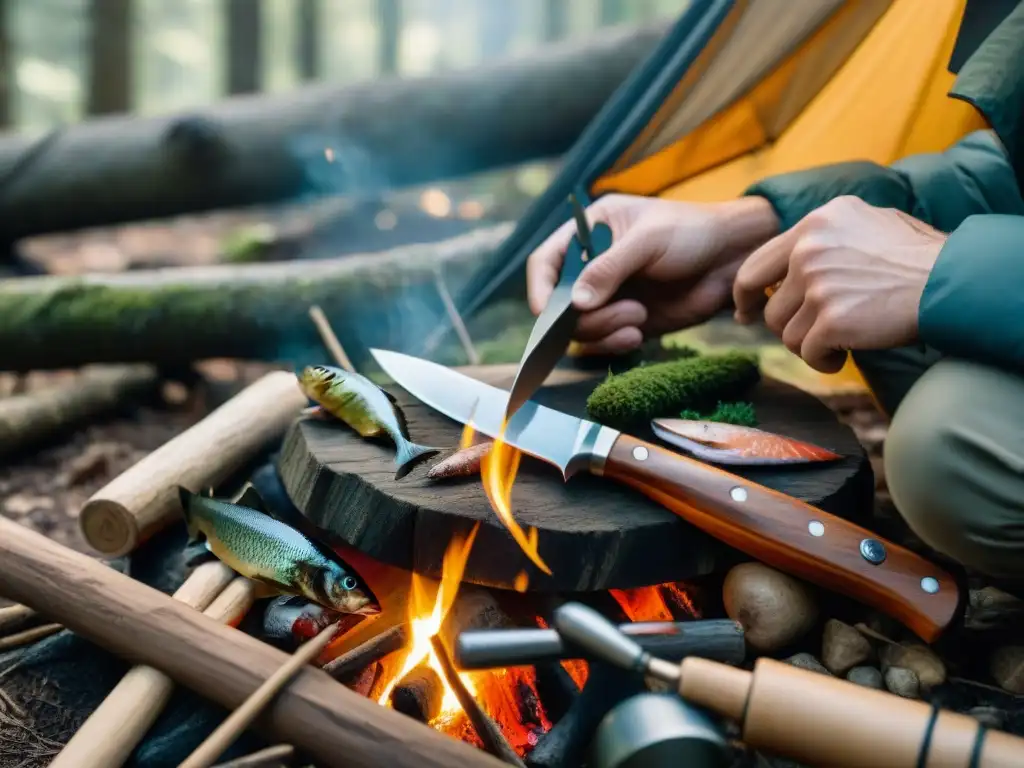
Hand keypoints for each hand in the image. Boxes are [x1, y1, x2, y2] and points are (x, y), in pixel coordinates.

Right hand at [526, 193, 779, 353]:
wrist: (734, 258)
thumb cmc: (692, 232)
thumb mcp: (647, 241)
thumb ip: (608, 269)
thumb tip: (574, 303)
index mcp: (590, 233)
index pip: (546, 262)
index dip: (539, 288)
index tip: (548, 312)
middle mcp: (593, 266)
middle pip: (558, 304)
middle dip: (584, 316)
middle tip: (623, 311)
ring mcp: (609, 296)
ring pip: (580, 328)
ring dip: (603, 330)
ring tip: (639, 318)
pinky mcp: (627, 321)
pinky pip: (603, 342)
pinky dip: (614, 344)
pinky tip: (638, 335)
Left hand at [732, 196, 945, 371]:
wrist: (950, 280)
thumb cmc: (916, 257)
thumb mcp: (868, 222)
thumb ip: (826, 237)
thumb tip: (791, 263)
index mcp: (816, 223)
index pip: (757, 264)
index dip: (745, 294)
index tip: (745, 311)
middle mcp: (810, 249)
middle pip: (771, 306)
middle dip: (784, 326)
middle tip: (803, 336)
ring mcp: (818, 284)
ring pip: (787, 333)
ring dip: (810, 344)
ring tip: (842, 339)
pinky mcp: (830, 318)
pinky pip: (808, 352)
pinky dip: (824, 360)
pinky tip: (845, 354)